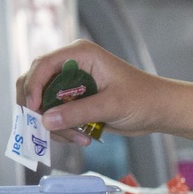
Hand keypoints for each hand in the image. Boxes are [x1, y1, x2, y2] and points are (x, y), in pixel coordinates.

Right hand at [16, 39, 192, 147]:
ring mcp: (71, 84)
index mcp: (80, 55)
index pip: (43, 65)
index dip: (33, 86)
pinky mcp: (74, 101)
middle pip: (36, 84)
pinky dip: (62, 129)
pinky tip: (82, 139)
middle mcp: (71, 65)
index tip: (33, 109)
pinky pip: (55, 115)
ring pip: (43, 104)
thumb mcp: (111, 105)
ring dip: (55, 125)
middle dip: (40, 110)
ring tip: (79, 138)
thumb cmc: (143, 99)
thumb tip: (45, 121)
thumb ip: (79, 112)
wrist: (160, 110)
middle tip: (49, 130)